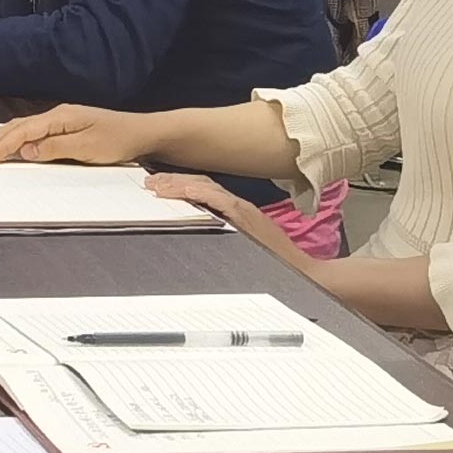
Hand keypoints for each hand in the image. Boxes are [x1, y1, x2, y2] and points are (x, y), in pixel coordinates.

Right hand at [0, 104, 156, 166]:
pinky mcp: (65, 128)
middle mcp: (56, 116)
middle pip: (17, 126)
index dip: (2, 145)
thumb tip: (25, 151)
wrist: (143, 132)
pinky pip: (33, 133)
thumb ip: (55, 148)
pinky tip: (10, 146)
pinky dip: (16, 139)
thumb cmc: (119, 139)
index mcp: (60, 117)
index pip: (23, 131)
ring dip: (1, 138)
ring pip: (23, 128)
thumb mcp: (88, 148)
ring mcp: (60, 121)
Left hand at [144, 172, 305, 255]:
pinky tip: (186, 192)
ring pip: (207, 188)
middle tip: (149, 183)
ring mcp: (244, 211)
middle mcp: (238, 206)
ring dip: (180, 185)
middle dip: (172, 181)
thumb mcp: (244, 242)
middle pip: (201, 184)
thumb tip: (198, 230)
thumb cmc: (275, 260)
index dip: (179, 184)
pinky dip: (203, 194)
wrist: (303, 271)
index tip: (157, 186)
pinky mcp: (249, 219)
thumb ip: (224, 231)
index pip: (203, 188)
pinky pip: (223, 202)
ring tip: (158, 187)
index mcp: (236, 210)